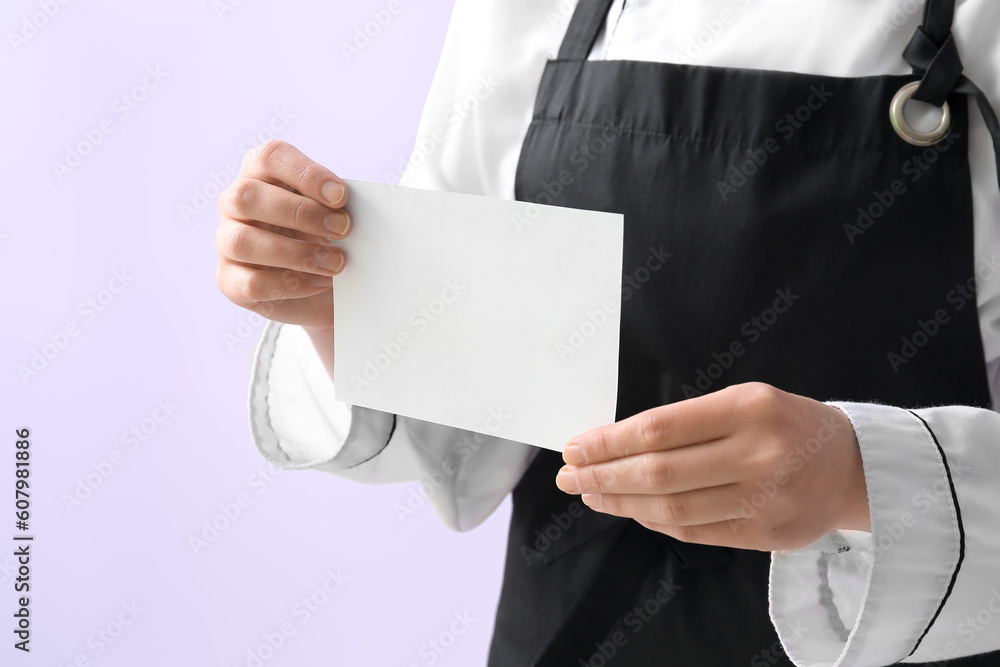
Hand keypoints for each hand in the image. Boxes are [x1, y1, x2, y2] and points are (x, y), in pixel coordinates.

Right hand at [215, 140, 350, 330]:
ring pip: (242, 242)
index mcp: (261, 174)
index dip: (305, 174)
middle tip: (342, 229)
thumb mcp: (333, 215)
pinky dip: (290, 285)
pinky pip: (251, 283)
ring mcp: (226, 241)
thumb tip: (352, 211)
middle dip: (301, 213)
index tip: (340, 196)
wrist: (323, 289)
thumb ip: (336, 206)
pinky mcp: (230, 280)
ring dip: (296, 254)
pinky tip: (319, 282)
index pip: (271, 157)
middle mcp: (235, 203)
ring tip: (335, 263)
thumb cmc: (325, 238)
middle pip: (248, 196)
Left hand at [554, 382, 870, 550]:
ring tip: (591, 493)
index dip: (609, 442)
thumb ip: (687, 421)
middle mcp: (759, 454)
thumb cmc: (787, 424)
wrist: (856, 466)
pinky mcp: (768, 534)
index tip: (575, 446)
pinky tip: (631, 510)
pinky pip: (695, 531)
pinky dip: (655, 521)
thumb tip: (615, 443)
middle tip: (569, 476)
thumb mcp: (745, 400)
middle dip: (603, 475)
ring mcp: (766, 499)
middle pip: (659, 472)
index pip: (659, 429)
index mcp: (749, 408)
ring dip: (621, 503)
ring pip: (672, 508)